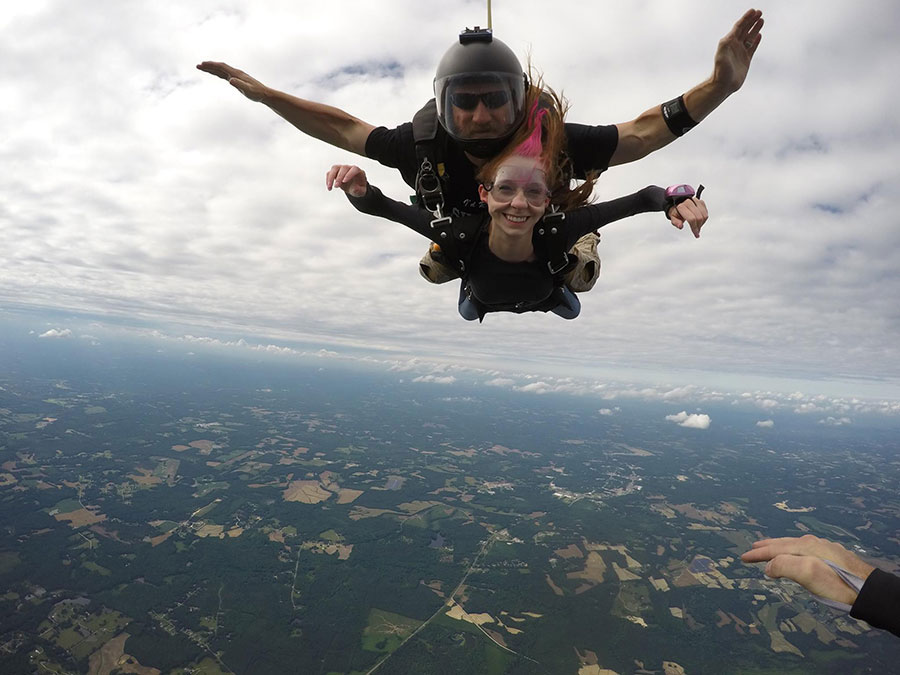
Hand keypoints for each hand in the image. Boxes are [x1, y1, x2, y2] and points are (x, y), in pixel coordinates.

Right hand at [197, 61, 268, 101]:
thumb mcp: (248, 90)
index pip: (222, 67)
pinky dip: (218, 73)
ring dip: (212, 69)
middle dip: (208, 66)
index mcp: (236, 74)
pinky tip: (214, 73)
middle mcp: (235, 73)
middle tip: (198, 66)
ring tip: (202, 68)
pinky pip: (225, 75)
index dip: (212, 65)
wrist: (264, 94)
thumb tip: (230, 80)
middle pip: (220, 67)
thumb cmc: (257, 93)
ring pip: (221, 70)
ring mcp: (236, 76)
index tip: (202, 64)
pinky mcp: (237, 80)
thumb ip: (240, 84)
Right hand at [326, 164, 367, 197]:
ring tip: (330, 187)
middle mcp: (349, 168)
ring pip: (335, 168)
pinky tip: (329, 187)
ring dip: (331, 177)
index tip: (344, 181)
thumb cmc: (358, 188)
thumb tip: (355, 189)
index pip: (354, 169)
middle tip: (336, 186)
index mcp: (357, 171)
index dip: (349, 174)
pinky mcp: (335, 171)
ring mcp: (342, 168)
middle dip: (339, 177)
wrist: (353, 187)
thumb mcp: (361, 192)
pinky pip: (330, 172)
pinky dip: (328, 180)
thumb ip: (359, 191)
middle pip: (344, 168)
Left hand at [668, 197, 707, 237]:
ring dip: (702, 223)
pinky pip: (706, 212)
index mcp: (681, 206)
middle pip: (699, 217)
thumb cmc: (676, 211)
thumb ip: (675, 222)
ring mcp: (696, 201)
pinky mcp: (701, 202)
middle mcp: (689, 202)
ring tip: (697, 227)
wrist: (678, 204)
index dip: (694, 227)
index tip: (695, 233)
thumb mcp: (673, 217)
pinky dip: (704, 219)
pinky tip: (699, 222)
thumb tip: (680, 226)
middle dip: (698, 226)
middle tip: (696, 232)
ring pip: (704, 215)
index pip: (691, 218)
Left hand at [712, 9, 763, 93]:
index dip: (746, 18)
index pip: (738, 26)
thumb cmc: (721, 72)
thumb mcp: (721, 56)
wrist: (723, 86)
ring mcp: (740, 52)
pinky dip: (756, 40)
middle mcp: (734, 46)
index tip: (753, 11)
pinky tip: (759, 35)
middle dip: (752, 20)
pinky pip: (752, 47)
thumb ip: (725, 45)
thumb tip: (729, 37)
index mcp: (728, 42)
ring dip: (755, 28)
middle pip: (745, 29)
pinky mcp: (746, 60)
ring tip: (761, 20)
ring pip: (749, 37)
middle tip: (760, 12)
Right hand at [741, 535, 874, 606]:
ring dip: (779, 548)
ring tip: (770, 550)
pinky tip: (796, 557)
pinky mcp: (833, 558)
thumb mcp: (808, 574)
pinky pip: (805, 550)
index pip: (775, 548)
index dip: (758, 553)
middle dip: (766, 547)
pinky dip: (793, 552)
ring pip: (795, 545)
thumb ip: (784, 566)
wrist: (869, 592)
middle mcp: (814, 543)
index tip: (743, 557)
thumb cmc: (839, 584)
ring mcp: (825, 549)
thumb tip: (768, 567)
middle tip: (752, 548)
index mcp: (805, 546)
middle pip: (784, 543)